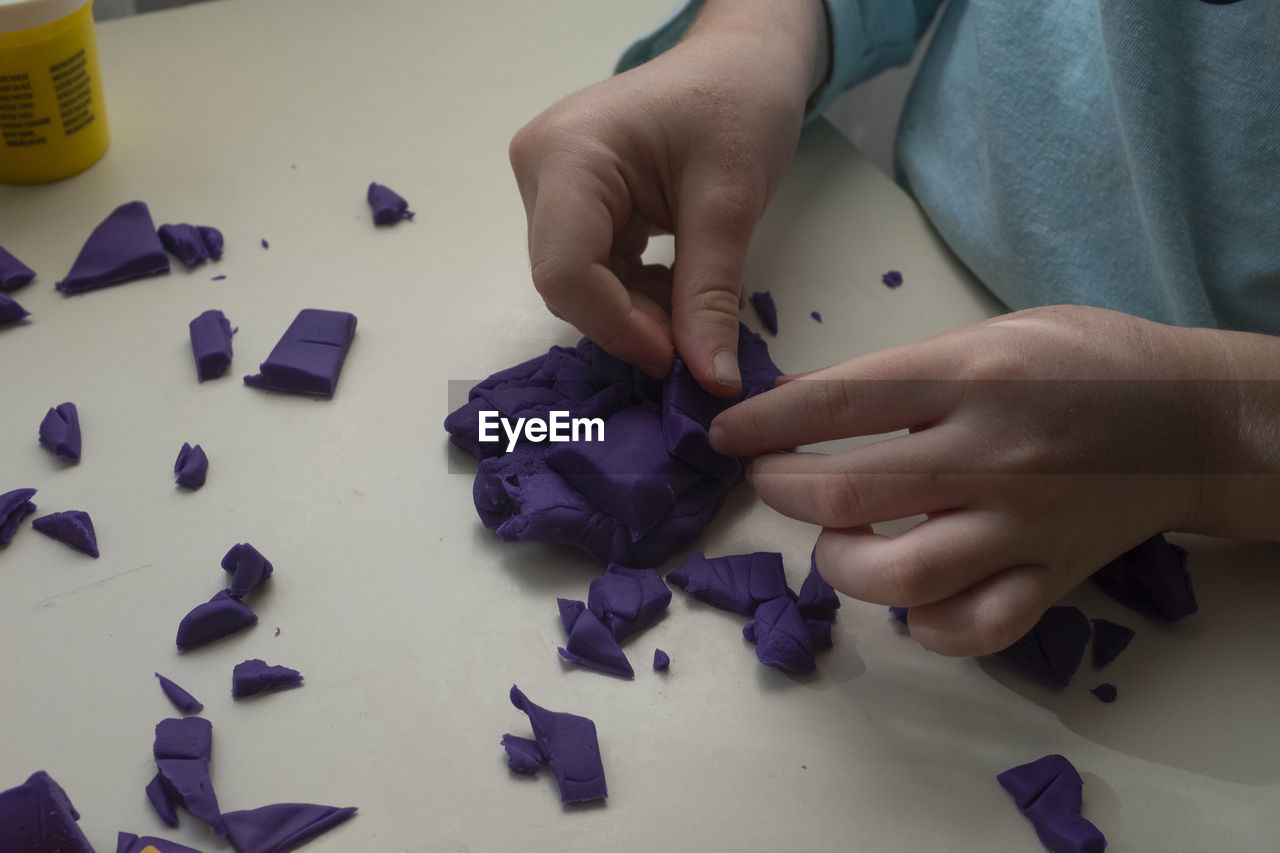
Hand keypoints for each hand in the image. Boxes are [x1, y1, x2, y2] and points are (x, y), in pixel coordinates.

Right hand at [509, 1, 827, 394]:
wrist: (740, 60)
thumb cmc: (739, 105)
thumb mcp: (731, 203)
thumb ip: (710, 296)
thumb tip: (711, 382)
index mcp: (568, 155)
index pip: (566, 271)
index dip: (617, 327)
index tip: (677, 359)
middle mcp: (540, 169)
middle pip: (567, 281)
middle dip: (630, 323)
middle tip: (695, 344)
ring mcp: (549, 185)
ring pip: (579, 283)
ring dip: (636, 312)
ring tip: (695, 308)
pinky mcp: (570, 201)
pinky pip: (592, 268)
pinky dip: (635, 293)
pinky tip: (678, 287)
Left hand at [709, 305, 1279, 655]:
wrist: (1191, 418)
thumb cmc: (1081, 362)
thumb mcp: (989, 336)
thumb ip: (903, 373)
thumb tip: (799, 407)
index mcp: (972, 376)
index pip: (837, 403)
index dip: (764, 424)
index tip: (726, 435)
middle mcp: (992, 453)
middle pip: (848, 494)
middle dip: (783, 492)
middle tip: (772, 482)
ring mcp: (1024, 524)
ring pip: (902, 576)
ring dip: (841, 566)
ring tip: (834, 544)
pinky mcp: (1052, 576)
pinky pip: (973, 628)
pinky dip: (927, 627)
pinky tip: (911, 602)